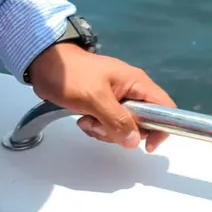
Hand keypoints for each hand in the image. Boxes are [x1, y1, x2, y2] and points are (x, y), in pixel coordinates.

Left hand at [27, 43, 176, 152]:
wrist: (45, 66)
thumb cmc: (72, 75)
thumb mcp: (95, 97)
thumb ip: (116, 119)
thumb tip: (134, 141)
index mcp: (137, 83)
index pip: (165, 107)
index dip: (162, 127)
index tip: (147, 145)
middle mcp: (132, 92)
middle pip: (144, 122)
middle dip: (123, 131)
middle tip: (102, 124)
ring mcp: (118, 99)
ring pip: (125, 127)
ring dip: (106, 130)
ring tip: (88, 119)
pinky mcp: (104, 106)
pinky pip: (110, 125)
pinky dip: (97, 127)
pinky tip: (83, 118)